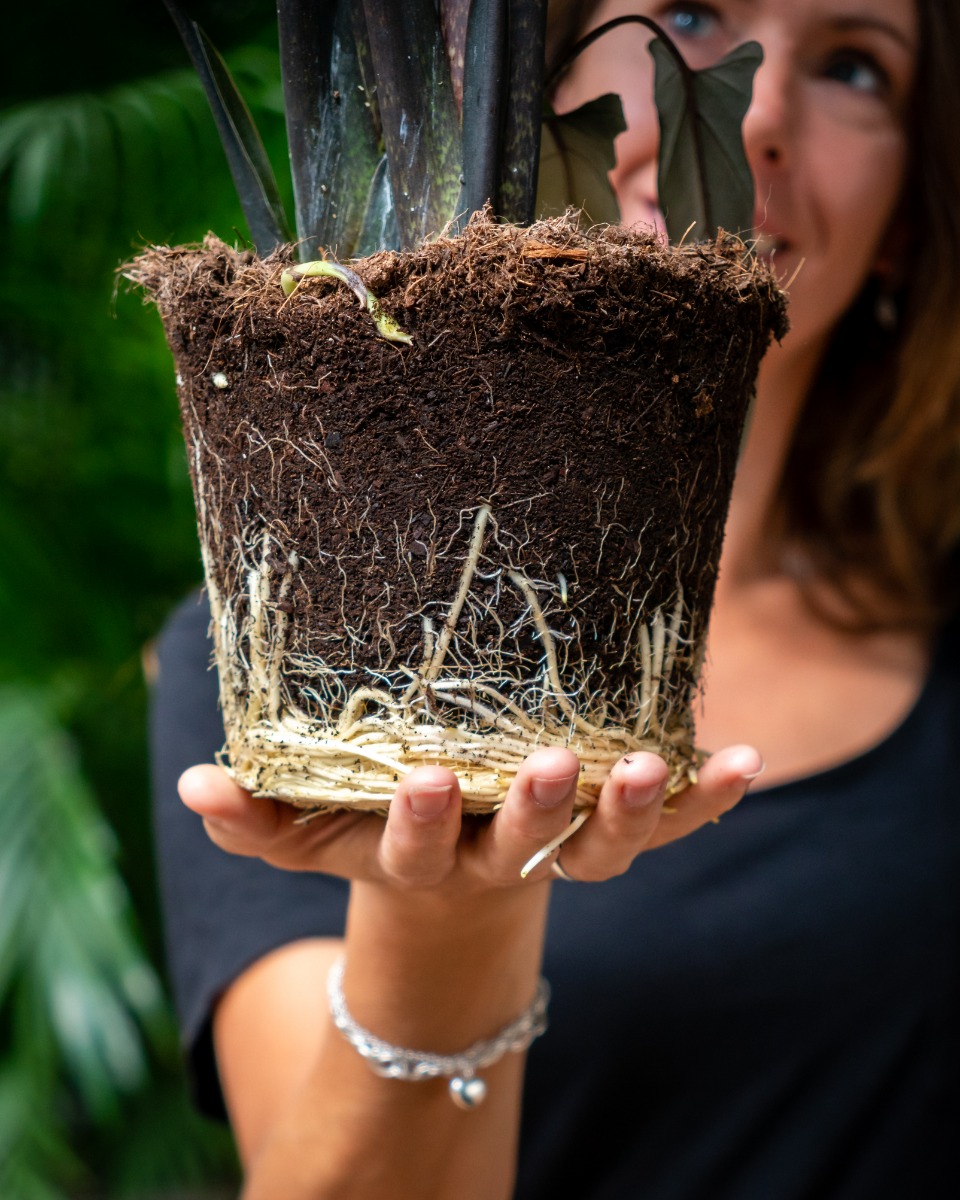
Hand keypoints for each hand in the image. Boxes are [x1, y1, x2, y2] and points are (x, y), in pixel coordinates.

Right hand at [178, 744, 762, 891]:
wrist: (462, 888)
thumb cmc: (382, 838)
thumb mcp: (317, 834)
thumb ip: (260, 817)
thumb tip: (194, 787)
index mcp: (426, 858)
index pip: (418, 847)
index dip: (422, 821)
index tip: (426, 779)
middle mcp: (502, 862)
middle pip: (525, 848)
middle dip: (537, 812)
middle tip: (555, 766)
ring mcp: (564, 853)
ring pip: (604, 848)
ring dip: (635, 813)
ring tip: (658, 766)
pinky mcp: (614, 836)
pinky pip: (668, 831)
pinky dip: (707, 802)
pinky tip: (742, 760)